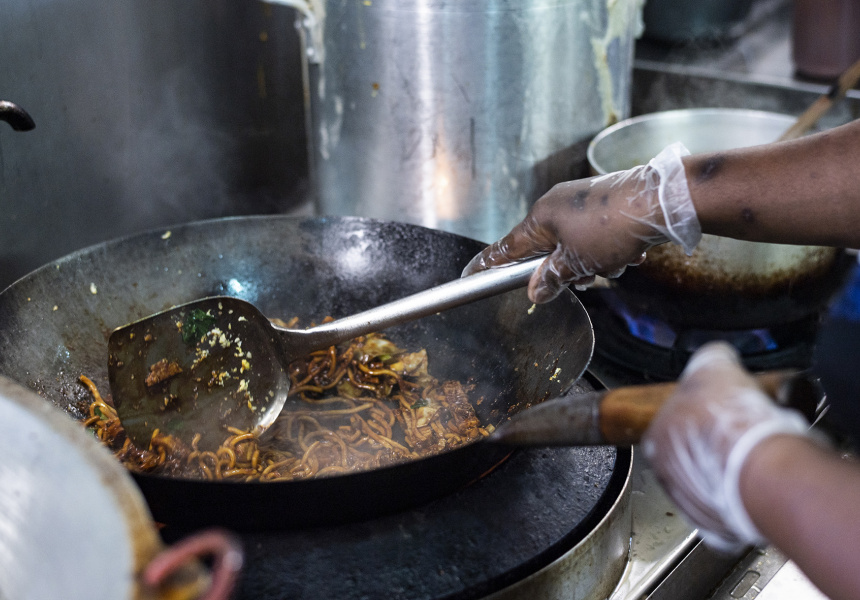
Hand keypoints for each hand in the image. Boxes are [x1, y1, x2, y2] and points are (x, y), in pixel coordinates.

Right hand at [462, 142, 700, 302]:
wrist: (660, 200)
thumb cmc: (614, 227)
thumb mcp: (578, 263)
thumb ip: (552, 279)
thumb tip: (536, 292)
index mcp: (540, 217)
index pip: (506, 247)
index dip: (488, 264)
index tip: (470, 274)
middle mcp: (556, 205)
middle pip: (546, 250)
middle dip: (566, 269)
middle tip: (585, 277)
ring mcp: (580, 201)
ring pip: (575, 246)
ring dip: (593, 262)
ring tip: (614, 262)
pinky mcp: (603, 202)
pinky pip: (595, 235)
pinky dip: (608, 249)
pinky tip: (627, 253)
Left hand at [642, 342, 810, 550]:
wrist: (764, 469)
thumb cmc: (733, 420)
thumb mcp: (714, 365)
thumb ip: (708, 358)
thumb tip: (714, 356)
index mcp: (656, 435)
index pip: (671, 421)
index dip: (700, 414)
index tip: (720, 412)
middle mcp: (666, 472)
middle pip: (689, 452)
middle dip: (713, 443)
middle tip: (740, 433)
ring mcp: (690, 502)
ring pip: (708, 480)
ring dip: (727, 470)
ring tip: (755, 457)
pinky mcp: (717, 526)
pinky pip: (729, 507)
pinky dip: (742, 497)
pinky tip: (759, 483)